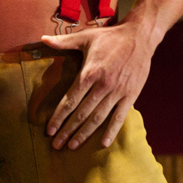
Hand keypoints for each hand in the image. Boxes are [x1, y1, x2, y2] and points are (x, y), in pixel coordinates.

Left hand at [38, 19, 156, 149]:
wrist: (140, 36)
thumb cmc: (110, 37)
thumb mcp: (86, 37)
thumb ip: (63, 41)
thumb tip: (42, 39)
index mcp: (89, 73)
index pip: (70, 100)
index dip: (58, 117)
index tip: (49, 130)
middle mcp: (102, 85)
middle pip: (81, 113)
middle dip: (67, 130)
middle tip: (56, 145)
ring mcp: (117, 92)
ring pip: (98, 118)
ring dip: (84, 134)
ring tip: (72, 146)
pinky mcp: (131, 95)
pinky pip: (120, 116)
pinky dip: (112, 131)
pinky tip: (103, 143)